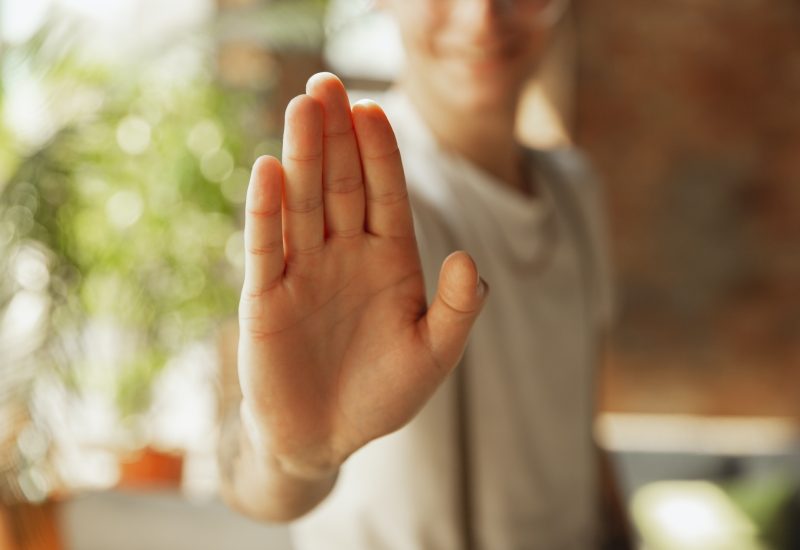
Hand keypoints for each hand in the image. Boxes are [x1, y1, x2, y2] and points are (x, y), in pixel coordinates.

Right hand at [237, 73, 486, 480]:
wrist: (325, 437)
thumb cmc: (383, 395)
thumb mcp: (434, 357)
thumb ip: (457, 310)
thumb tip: (470, 261)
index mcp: (391, 259)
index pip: (386, 194)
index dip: (381, 152)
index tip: (374, 108)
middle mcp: (345, 254)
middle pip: (342, 184)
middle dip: (337, 135)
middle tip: (327, 83)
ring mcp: (304, 271)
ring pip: (303, 203)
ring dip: (302, 156)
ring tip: (301, 107)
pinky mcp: (265, 297)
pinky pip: (267, 247)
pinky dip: (267, 211)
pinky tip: (269, 171)